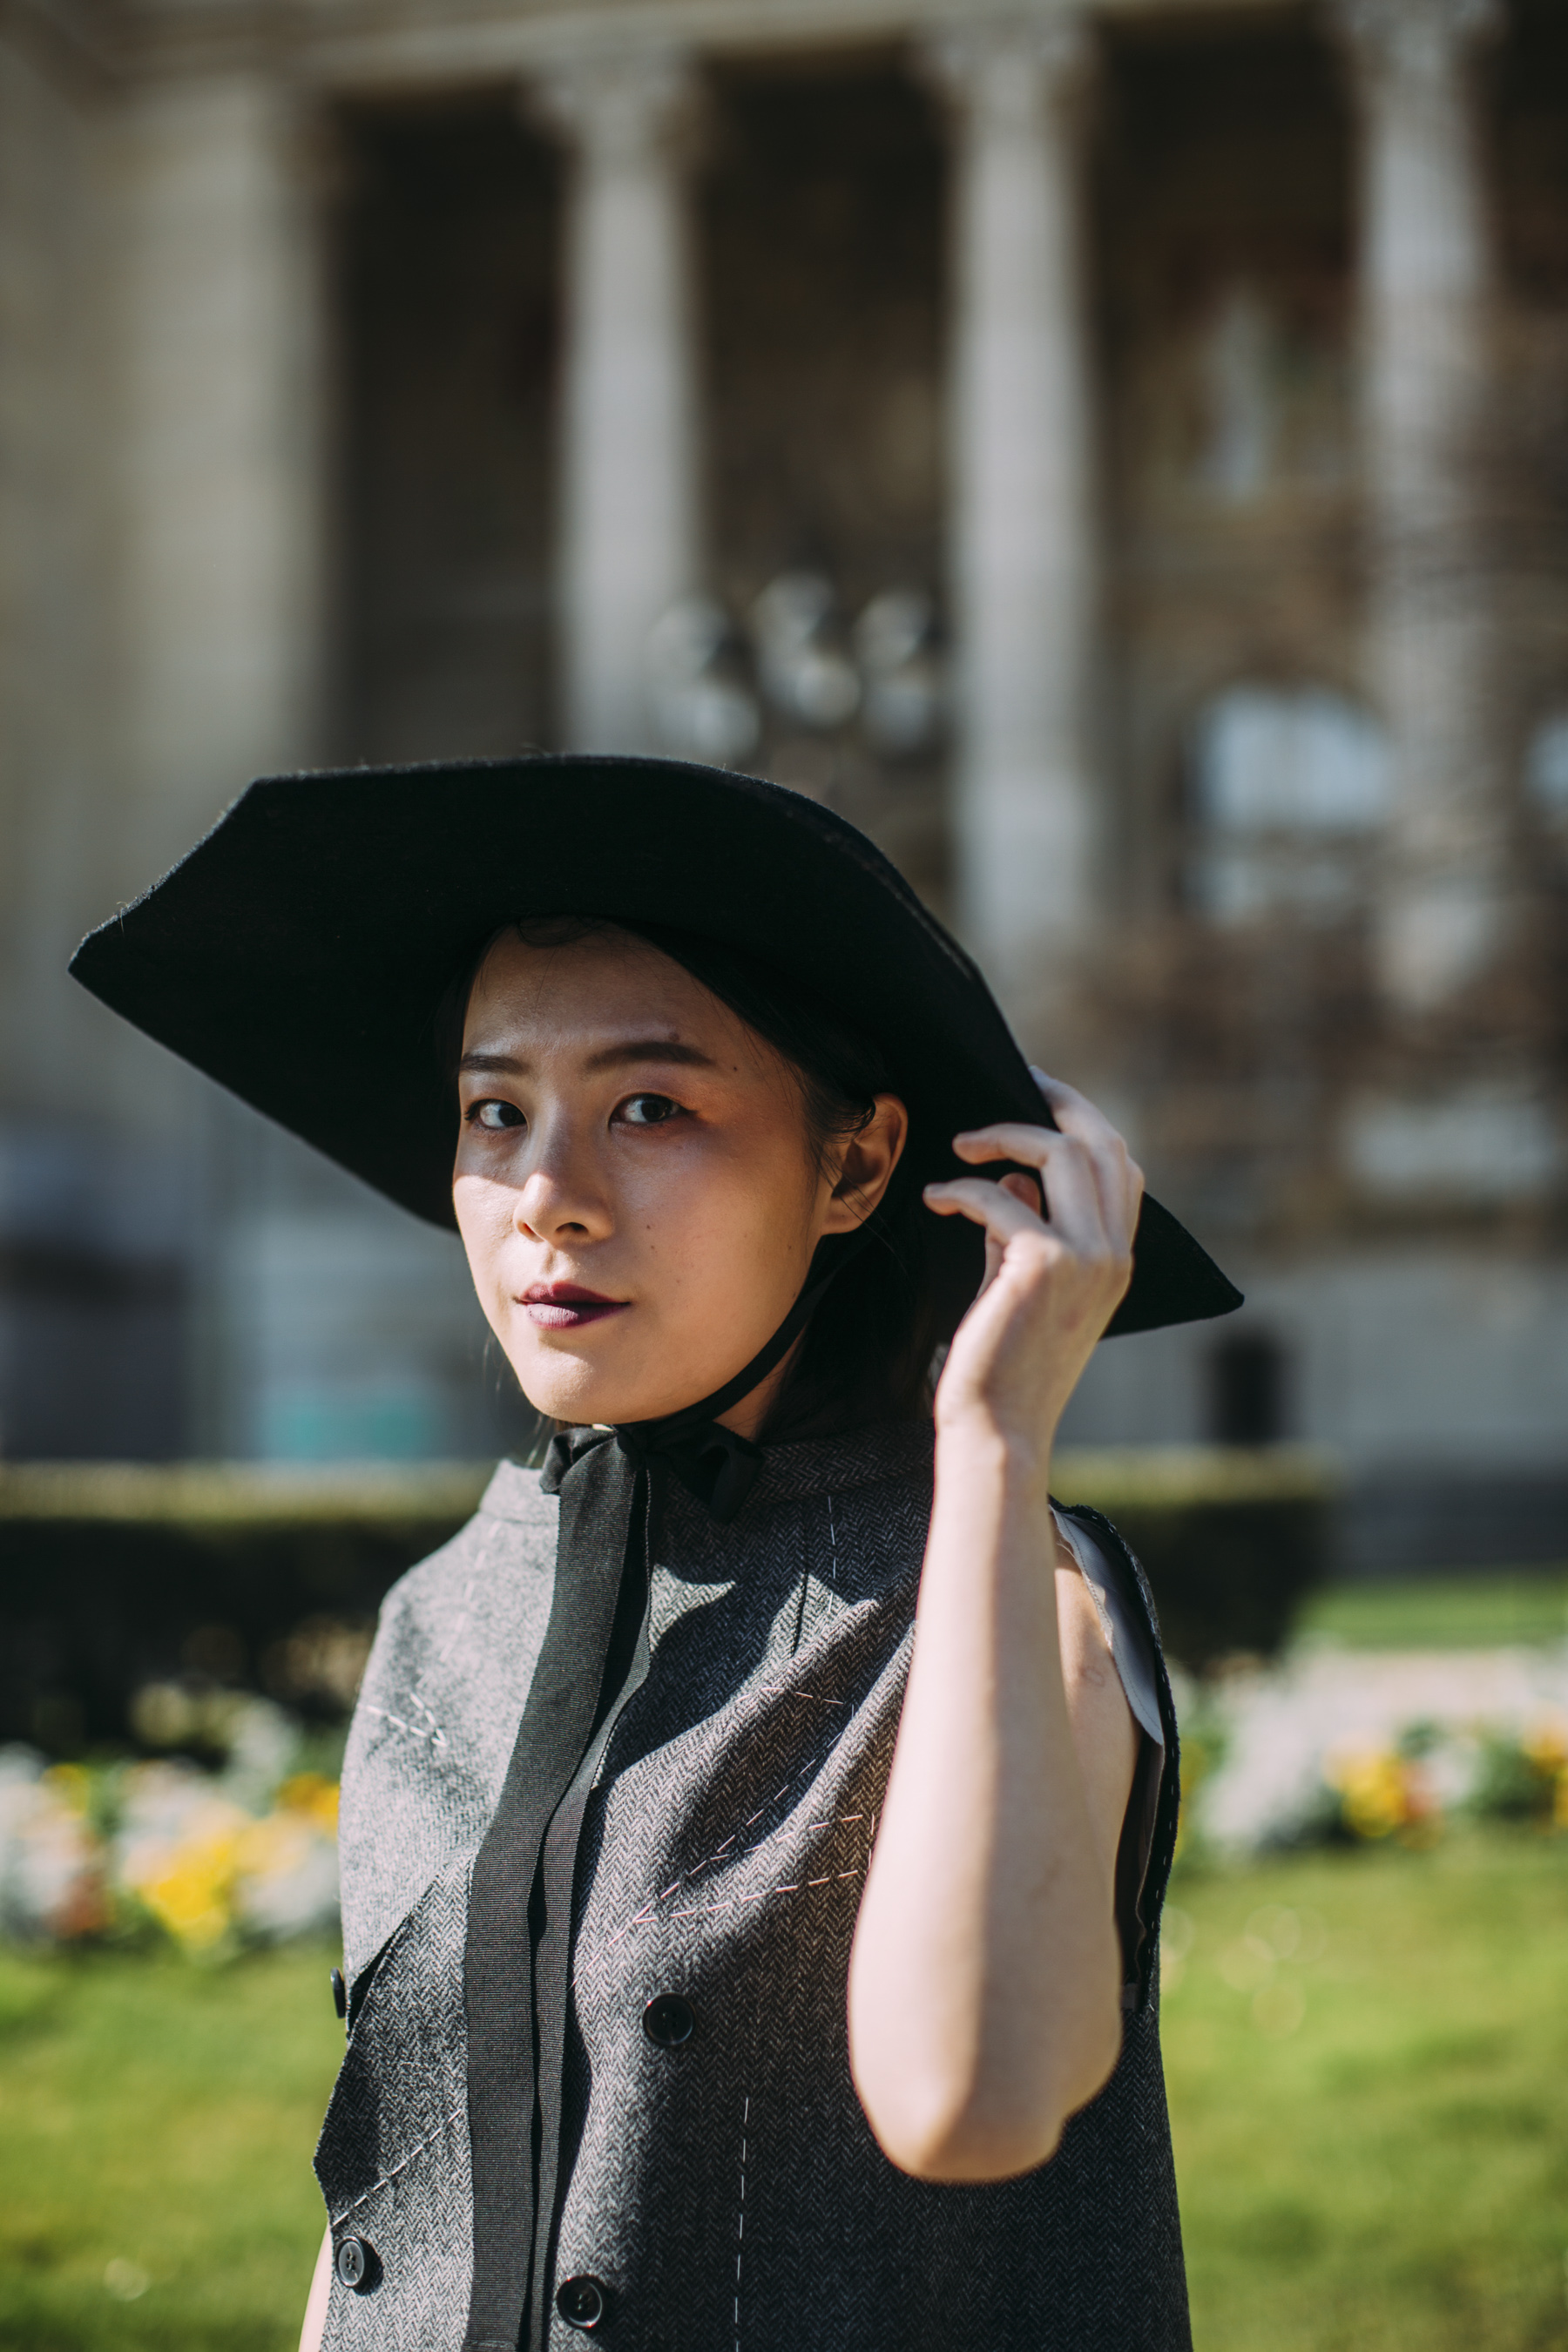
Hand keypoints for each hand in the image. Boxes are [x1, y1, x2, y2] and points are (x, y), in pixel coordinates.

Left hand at [923, 1072, 1142, 1458]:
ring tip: (959, 1143)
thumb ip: (1023, 1230)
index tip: (1037, 1092)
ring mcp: (1087, 1258)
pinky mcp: (1044, 1265)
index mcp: (1117, 1258)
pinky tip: (934, 1197)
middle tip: (1009, 1079)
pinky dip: (961, 1188)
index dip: (1081, 1120)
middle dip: (1054, 1101)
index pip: (1120, 1165)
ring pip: (1063, 1155)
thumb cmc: (1002, 1362)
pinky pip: (1001, 1198)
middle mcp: (1114, 1254)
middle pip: (1100, 1143)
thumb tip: (1011, 1175)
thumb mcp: (1020, 1284)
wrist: (998, 1426)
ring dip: (1004, 1134)